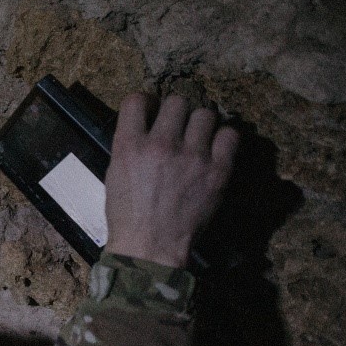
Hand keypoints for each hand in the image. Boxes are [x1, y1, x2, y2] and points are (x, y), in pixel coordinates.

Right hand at [103, 94, 238, 268]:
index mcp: (129, 144)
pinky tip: (214, 149)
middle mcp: (161, 144)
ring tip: (197, 138)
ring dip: (200, 124)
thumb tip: (149, 126)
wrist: (150, 246)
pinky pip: (229, 135)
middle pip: (177, 101)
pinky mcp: (217, 170)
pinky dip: (223, 139)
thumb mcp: (115, 173)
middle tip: (177, 128)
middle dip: (176, 112)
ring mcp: (192, 156)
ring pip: (205, 114)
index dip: (146, 103)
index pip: (137, 99)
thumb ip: (130, 145)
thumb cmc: (127, 215)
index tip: (151, 112)